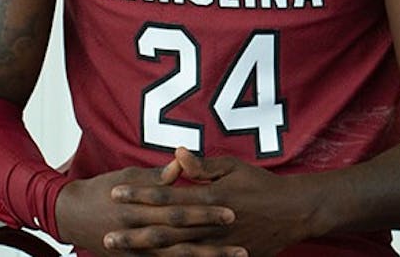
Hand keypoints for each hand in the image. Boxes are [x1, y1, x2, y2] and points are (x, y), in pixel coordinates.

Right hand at [55, 161, 240, 255]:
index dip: (205, 211)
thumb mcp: (126, 176)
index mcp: (138, 207)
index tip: (231, 210)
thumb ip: (156, 175)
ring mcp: (136, 252)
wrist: (70, 215)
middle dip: (212, 242)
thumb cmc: (101, 190)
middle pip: (181, 239)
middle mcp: (138, 232)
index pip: (178, 210)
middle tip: (241, 242)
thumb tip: (181, 164)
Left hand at [106, 148, 312, 256]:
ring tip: (121, 251)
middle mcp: (209, 224)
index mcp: (208, 198)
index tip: (114, 193)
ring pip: (175, 252)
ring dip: (146, 253)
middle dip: (133, 233)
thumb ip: (201, 167)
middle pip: (164, 231)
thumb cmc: (261, 186)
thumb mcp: (232, 168)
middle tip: (106, 235)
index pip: (166, 197)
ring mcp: (216, 246)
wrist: (293, 213)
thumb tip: (177, 153)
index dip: (138, 195)